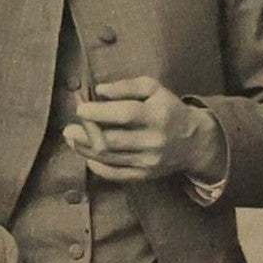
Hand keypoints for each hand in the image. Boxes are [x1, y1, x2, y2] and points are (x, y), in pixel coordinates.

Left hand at [62, 77, 226, 182]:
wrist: (194, 141)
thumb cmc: (168, 109)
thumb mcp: (154, 89)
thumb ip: (126, 86)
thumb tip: (99, 91)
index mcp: (157, 115)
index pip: (124, 115)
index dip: (98, 112)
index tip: (80, 108)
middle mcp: (153, 141)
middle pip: (111, 140)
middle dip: (85, 133)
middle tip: (68, 127)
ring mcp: (148, 161)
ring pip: (108, 158)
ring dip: (84, 148)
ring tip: (72, 138)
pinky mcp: (145, 175)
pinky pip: (115, 175)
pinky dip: (96, 166)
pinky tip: (87, 155)